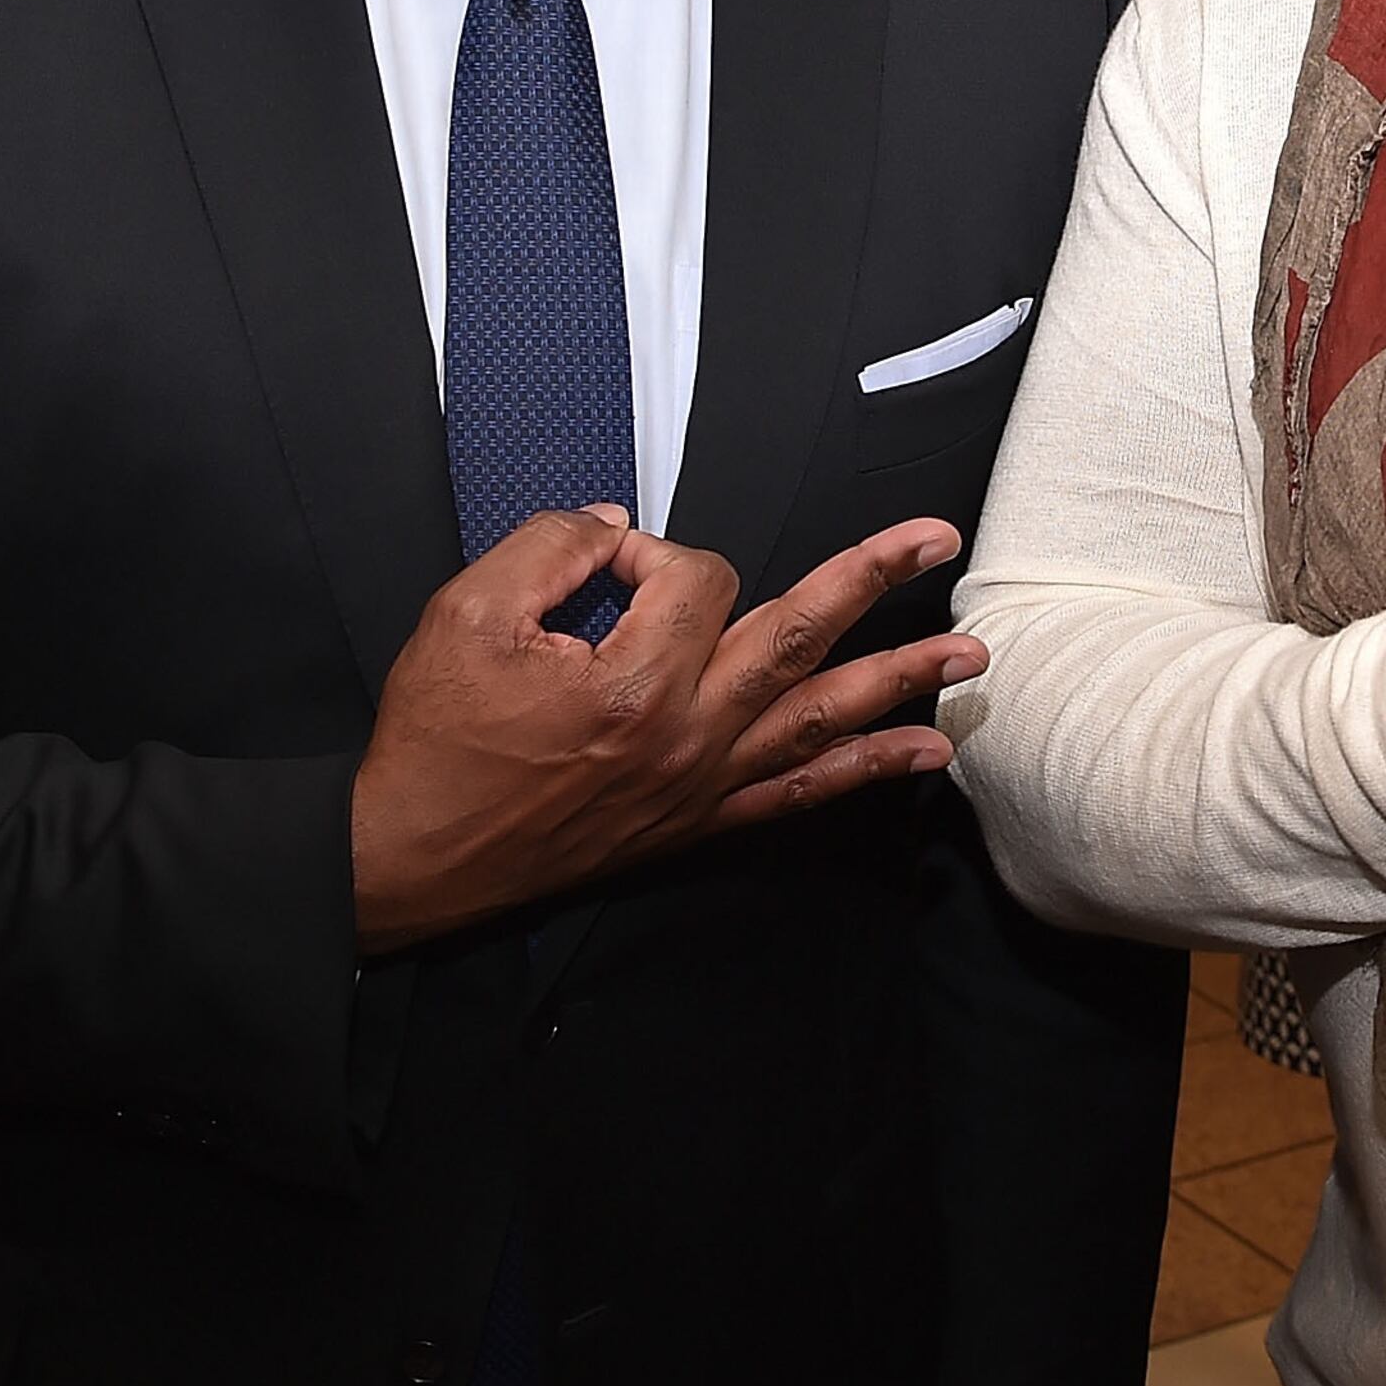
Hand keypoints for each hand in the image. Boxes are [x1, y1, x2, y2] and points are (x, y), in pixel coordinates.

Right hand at [345, 508, 979, 950]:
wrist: (414, 855)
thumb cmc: (436, 737)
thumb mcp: (465, 613)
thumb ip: (551, 548)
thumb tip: (622, 530)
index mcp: (633, 682)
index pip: (692, 579)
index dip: (649, 553)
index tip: (599, 564)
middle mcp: (686, 736)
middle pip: (799, 638)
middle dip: (872, 580)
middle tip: (937, 539)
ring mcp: (699, 785)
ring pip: (820, 721)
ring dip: (900, 680)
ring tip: (971, 654)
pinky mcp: (695, 822)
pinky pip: (798, 796)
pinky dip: (864, 771)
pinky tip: (923, 753)